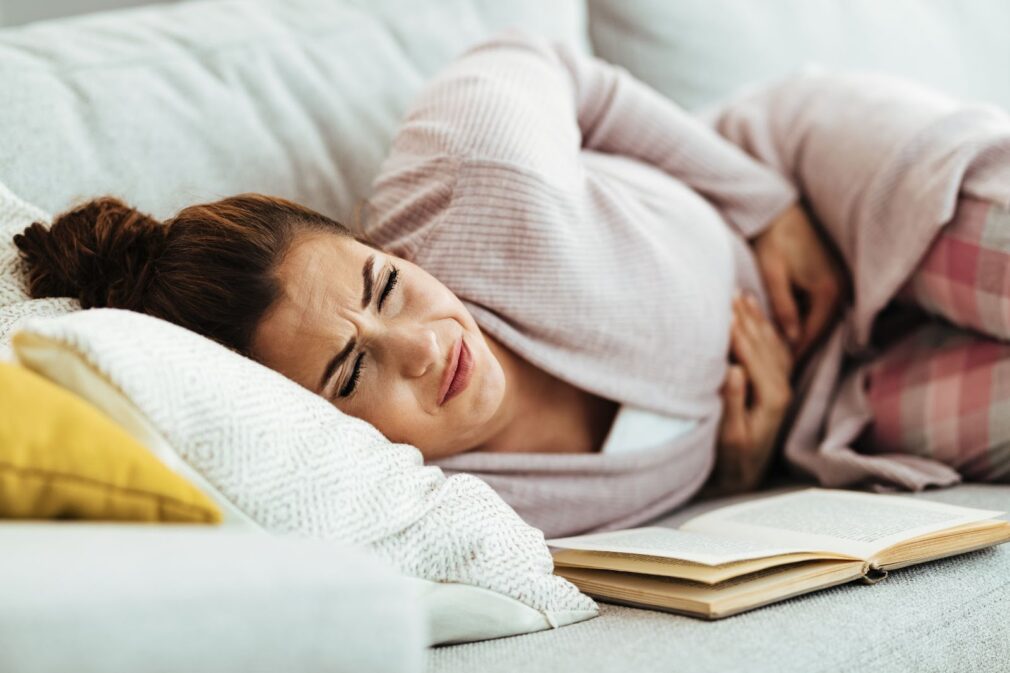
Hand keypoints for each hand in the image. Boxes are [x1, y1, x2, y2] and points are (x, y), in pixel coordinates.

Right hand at [702, 293, 793, 497]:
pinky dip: (764, 328)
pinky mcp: (776, 386)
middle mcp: (782, 386)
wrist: (745, 477)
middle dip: (744, 316)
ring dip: (755, 317)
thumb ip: (733, 402)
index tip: (720, 306)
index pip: (751, 352)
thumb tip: (734, 369)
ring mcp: (781, 384)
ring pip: (769, 341)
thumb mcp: (729, 436)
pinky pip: (774, 349)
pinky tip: (755, 314)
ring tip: (739, 295)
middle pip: (762, 341)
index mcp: (771, 395)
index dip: (735, 328)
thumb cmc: (731, 460)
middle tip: (726, 291)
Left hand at [751, 203, 849, 361]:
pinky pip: (818, 306)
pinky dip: (803, 318)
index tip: (781, 374)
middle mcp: (841, 288)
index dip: (796, 354)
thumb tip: (792, 340)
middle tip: (779, 371)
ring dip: (801, 334)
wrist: (779, 209)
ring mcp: (839, 282)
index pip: (813, 333)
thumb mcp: (773, 274)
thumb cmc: (773, 238)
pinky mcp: (832, 277)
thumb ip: (783, 307)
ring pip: (819, 319)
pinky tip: (786, 329)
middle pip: (819, 329)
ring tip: (780, 356)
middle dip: (799, 348)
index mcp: (829, 289)